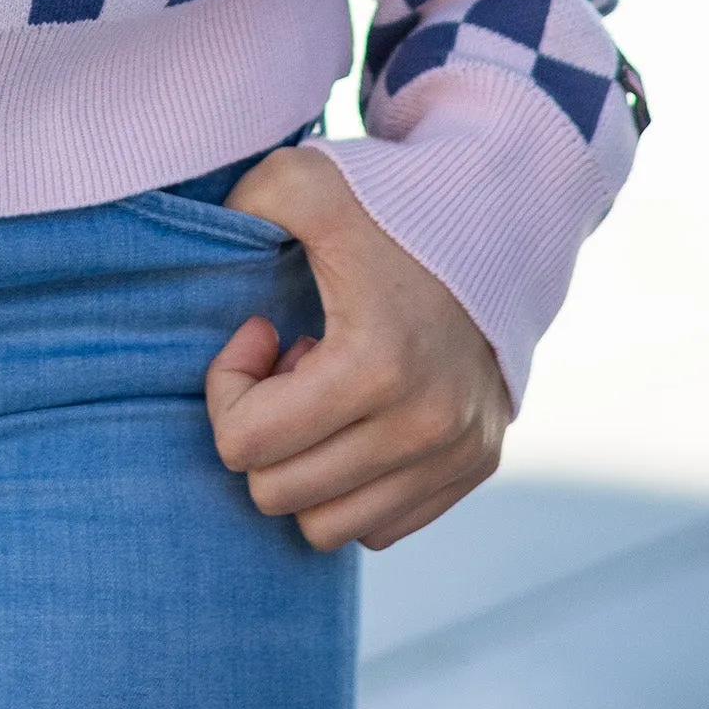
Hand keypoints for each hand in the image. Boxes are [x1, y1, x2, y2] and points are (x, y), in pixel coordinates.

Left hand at [200, 142, 511, 554]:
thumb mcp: (307, 180)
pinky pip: (381, 527)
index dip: (228, 386)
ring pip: (328, 526)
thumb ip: (243, 204)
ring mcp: (455, 454)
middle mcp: (422, 426)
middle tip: (292, 364)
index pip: (245, 443)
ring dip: (307, 464)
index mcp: (375, 364)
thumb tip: (205, 248)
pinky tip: (362, 415)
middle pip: (278, 494)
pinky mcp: (476, 467)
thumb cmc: (392, 202)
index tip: (261, 331)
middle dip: (264, 430)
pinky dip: (352, 485)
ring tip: (326, 393)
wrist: (502, 219)